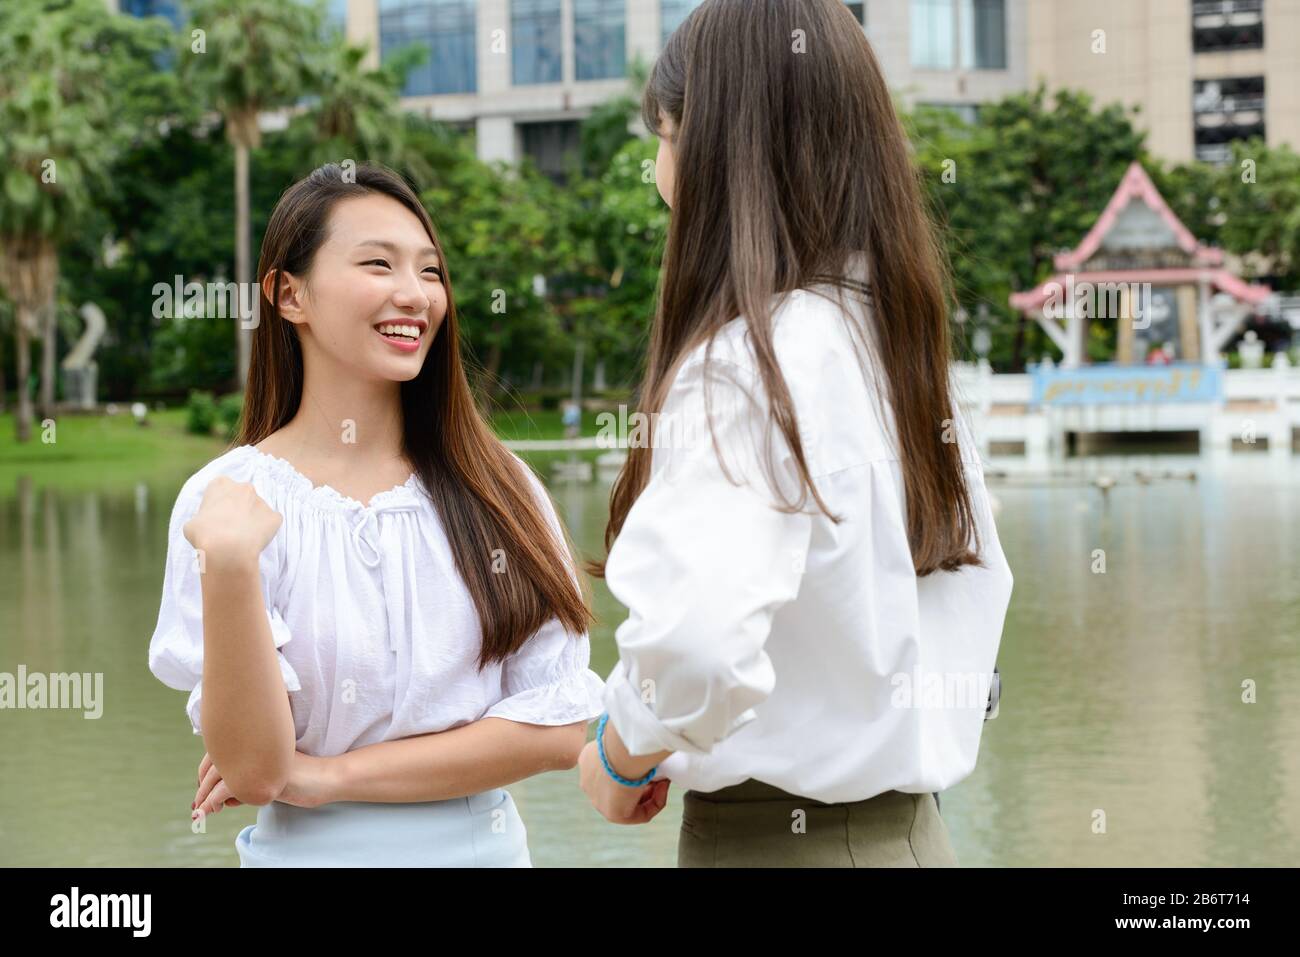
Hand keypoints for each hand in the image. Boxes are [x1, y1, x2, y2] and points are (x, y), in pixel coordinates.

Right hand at [182, 476, 282, 570]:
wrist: (226, 549)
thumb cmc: (204, 535)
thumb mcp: (192, 523)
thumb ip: (202, 518)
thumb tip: (207, 525)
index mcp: (221, 484)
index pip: (221, 489)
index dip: (219, 505)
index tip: (217, 518)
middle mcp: (244, 487)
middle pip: (243, 497)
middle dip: (239, 510)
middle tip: (231, 528)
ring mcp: (262, 501)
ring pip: (257, 510)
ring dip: (252, 520)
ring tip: (243, 538)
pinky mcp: (275, 517)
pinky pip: (271, 523)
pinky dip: (265, 532)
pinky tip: (256, 542)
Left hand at [192, 751, 337, 819]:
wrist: (323, 777)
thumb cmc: (298, 776)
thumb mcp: (267, 776)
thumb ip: (246, 778)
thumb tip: (220, 797)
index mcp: (254, 740)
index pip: (217, 753)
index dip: (204, 773)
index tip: (201, 791)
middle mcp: (251, 745)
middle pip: (213, 765)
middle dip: (201, 788)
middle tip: (196, 806)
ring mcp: (255, 760)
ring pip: (215, 778)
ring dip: (203, 797)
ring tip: (200, 811)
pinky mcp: (257, 778)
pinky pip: (225, 790)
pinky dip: (213, 802)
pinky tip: (213, 810)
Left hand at [578, 740, 670, 824]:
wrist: (621, 749)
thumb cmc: (623, 736)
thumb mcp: (622, 734)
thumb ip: (627, 743)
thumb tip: (644, 742)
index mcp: (588, 761)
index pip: (609, 770)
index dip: (632, 768)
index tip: (647, 761)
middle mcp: (589, 782)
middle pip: (618, 787)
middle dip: (642, 782)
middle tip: (660, 772)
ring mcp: (599, 800)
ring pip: (629, 801)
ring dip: (652, 792)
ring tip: (664, 779)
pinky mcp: (613, 814)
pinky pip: (639, 814)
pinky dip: (655, 803)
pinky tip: (663, 787)